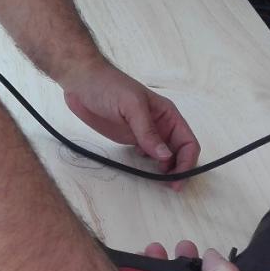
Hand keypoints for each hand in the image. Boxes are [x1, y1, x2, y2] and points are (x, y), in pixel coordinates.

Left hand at [59, 60, 200, 190]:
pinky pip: (146, 157)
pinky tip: (143, 171)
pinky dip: (149, 167)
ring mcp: (145, 133)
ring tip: (159, 183)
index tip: (177, 178)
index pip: (187, 142)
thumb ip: (148, 132)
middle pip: (179, 152)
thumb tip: (165, 156)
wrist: (81, 83)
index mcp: (167, 115)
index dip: (187, 161)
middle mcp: (160, 126)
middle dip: (179, 170)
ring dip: (165, 171)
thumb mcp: (131, 106)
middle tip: (171, 187)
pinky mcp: (130, 139)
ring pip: (164, 157)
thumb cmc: (108, 87)